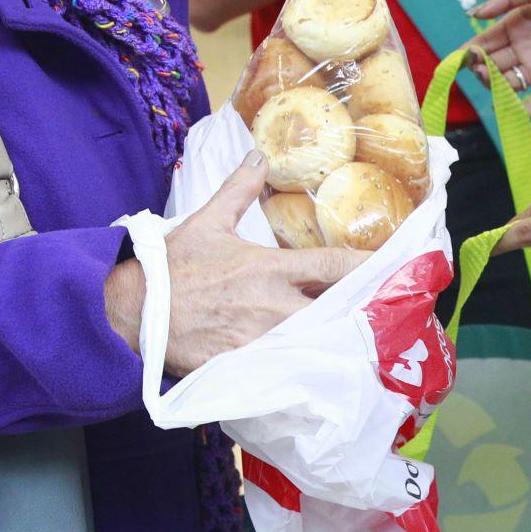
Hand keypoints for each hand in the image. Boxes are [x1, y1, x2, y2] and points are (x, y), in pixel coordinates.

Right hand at [105, 151, 370, 375]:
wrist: (137, 312)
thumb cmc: (174, 267)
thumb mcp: (208, 222)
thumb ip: (239, 189)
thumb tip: (258, 156)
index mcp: (271, 267)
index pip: (335, 265)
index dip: (369, 269)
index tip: (393, 269)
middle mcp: (276, 305)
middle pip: (339, 312)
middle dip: (363, 315)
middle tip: (389, 317)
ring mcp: (264, 340)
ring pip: (319, 344)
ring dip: (340, 344)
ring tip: (367, 349)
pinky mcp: (249, 367)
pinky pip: (290, 371)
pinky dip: (307, 371)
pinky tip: (325, 376)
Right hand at [468, 0, 530, 114]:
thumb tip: (472, 15)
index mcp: (516, 26)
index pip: (485, 42)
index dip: (470, 51)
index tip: (458, 58)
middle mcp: (524, 49)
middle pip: (492, 65)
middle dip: (480, 69)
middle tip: (478, 67)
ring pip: (507, 85)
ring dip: (495, 87)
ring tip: (492, 79)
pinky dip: (523, 112)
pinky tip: (512, 114)